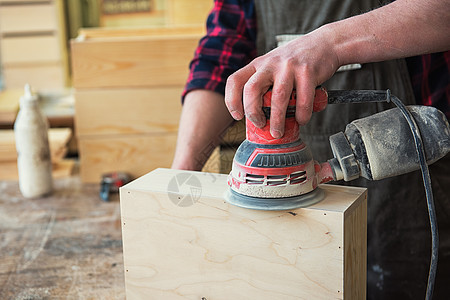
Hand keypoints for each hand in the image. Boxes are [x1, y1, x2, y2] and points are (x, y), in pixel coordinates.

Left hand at [225, 28, 339, 137]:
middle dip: (253, 112)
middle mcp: (270, 64)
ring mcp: (289, 67)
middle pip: (251, 89)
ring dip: (277, 119)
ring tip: (278, 132)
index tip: (238, 116)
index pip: (235, 80)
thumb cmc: (295, 62)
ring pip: (277, 97)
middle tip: (260, 125)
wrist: (324, 43)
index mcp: (258, 64)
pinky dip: (301, 115)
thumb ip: (264, 85)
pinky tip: (301, 120)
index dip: (232, 100)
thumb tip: (259, 118)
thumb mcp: (272, 67)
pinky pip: (302, 99)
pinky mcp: (307, 71)